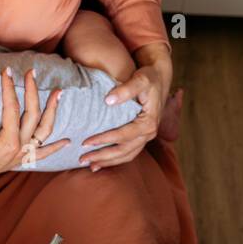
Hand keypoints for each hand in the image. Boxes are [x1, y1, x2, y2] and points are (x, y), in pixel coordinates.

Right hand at [0, 68, 67, 193]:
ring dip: (53, 111)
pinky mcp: (23, 159)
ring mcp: (24, 155)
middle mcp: (20, 149)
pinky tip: (68, 141)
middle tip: (31, 72)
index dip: (10, 87)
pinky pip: (44, 153)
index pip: (12, 108)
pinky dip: (56, 147)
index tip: (7, 71)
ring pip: (45, 130)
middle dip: (33, 90)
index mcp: (8, 142)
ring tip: (58, 93)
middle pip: (33, 114)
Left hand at [78, 44, 171, 170]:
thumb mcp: (140, 79)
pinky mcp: (141, 136)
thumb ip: (126, 90)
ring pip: (126, 155)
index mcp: (148, 122)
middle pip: (124, 150)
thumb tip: (108, 100)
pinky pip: (129, 152)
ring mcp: (146, 136)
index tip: (86, 142)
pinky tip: (101, 162)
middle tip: (82, 159)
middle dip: (103, 156)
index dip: (105, 140)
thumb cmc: (149, 77)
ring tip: (90, 165)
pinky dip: (115, 159)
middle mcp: (149, 133)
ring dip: (108, 161)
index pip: (123, 135)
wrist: (159, 78)